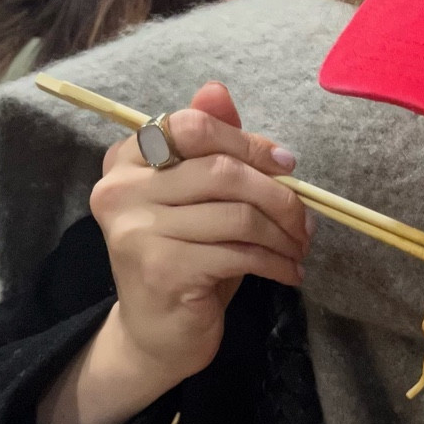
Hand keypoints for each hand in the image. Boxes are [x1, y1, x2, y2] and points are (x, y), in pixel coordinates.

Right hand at [36, 83, 309, 423]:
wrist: (156, 334)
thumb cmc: (184, 258)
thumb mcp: (198, 198)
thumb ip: (209, 146)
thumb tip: (216, 89)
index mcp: (125, 161)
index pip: (191, 127)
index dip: (247, 142)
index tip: (285, 165)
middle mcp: (120, 190)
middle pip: (221, 169)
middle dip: (277, 193)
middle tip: (304, 219)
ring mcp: (136, 231)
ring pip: (237, 214)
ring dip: (283, 234)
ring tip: (298, 248)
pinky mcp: (161, 269)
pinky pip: (239, 253)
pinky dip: (275, 262)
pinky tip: (287, 272)